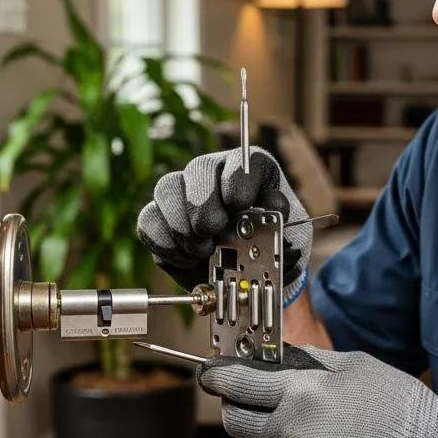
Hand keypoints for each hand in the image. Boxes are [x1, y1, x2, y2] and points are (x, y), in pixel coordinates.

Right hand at [137, 147, 309, 300]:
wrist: (253, 277)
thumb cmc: (274, 249)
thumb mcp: (289, 236)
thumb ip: (282, 223)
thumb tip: (274, 206)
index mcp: (252, 171)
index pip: (243, 161)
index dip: (237, 181)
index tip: (239, 205)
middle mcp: (214, 173)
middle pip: (198, 170)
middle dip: (204, 206)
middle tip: (213, 233)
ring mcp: (183, 192)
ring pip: (167, 189)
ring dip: (183, 226)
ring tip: (202, 251)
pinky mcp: (161, 218)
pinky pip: (148, 220)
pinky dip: (165, 243)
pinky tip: (186, 259)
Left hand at [197, 345, 437, 437]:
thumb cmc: (399, 408)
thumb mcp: (354, 366)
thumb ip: (307, 362)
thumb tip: (275, 358)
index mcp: (301, 396)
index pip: (238, 385)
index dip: (219, 378)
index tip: (212, 375)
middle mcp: (293, 435)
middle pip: (237, 424)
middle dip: (239, 410)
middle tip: (255, 404)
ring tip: (308, 431)